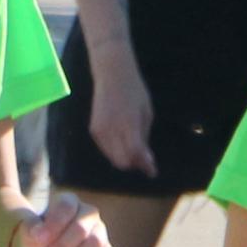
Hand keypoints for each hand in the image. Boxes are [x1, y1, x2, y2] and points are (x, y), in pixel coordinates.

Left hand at [18, 190, 118, 246]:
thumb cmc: (39, 238)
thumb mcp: (29, 231)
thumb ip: (31, 229)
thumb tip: (36, 232)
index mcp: (70, 202)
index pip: (67, 208)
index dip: (53, 223)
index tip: (37, 238)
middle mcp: (88, 214)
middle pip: (80, 228)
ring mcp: (100, 232)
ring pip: (96, 243)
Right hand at [81, 53, 157, 176]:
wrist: (112, 75)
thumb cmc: (135, 92)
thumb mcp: (146, 113)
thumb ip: (144, 137)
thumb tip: (145, 159)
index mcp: (128, 124)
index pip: (135, 154)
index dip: (145, 166)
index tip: (152, 171)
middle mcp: (111, 130)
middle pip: (122, 162)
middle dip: (134, 164)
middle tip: (144, 160)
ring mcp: (100, 130)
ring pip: (112, 158)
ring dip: (124, 158)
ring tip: (134, 148)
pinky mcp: (93, 130)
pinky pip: (105, 149)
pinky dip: (115, 150)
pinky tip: (122, 140)